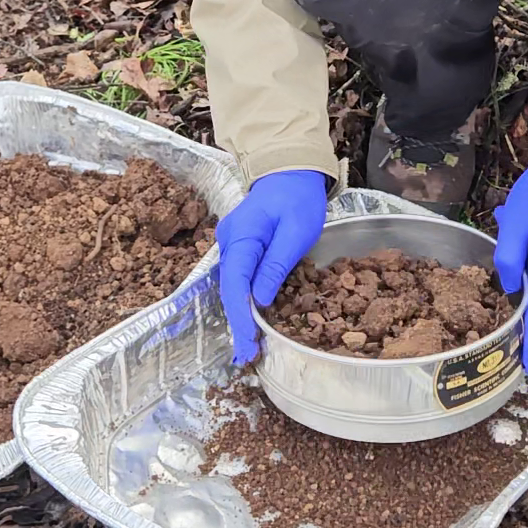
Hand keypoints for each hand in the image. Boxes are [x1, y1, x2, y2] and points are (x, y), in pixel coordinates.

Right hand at [217, 170, 327, 364]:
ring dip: (241, 316)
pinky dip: (245, 301)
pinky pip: (239, 278)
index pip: (236, 284)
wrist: (290, 171)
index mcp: (242, 235)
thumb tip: (259, 300)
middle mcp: (229, 241)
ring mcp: (232, 244)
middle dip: (238, 324)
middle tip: (248, 356)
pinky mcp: (240, 248)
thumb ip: (277, 264)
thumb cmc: (298, 198)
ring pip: (233, 286)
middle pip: (229, 289)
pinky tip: (252, 321)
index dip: (241, 317)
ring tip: (249, 346)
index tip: (249, 344)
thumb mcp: (296, 231)